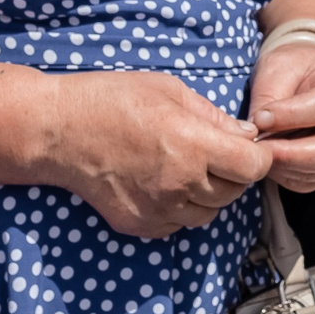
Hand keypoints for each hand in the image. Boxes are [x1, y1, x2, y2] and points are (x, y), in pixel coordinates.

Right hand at [37, 69, 273, 237]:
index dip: (258, 156)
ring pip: (208, 213)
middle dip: (234, 173)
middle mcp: (178, 183)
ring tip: (189, 167)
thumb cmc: (111, 99)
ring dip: (209, 193)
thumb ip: (213, 116)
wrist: (56, 131)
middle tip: (217, 153)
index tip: (252, 147)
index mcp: (191, 145)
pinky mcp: (139, 224)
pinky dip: (181, 208)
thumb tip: (247, 135)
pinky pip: (178, 224)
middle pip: (233, 192)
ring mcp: (157, 209)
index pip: (252, 167)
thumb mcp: (169, 90)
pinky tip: (165, 183)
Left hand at [249, 41, 314, 193]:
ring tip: (261, 150)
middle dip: (292, 154)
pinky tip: (271, 158)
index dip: (292, 116)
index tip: (260, 118)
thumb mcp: (280, 66)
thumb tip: (256, 130)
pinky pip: (312, 182)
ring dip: (286, 166)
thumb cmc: (298, 67)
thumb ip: (270, 97)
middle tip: (259, 148)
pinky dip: (286, 175)